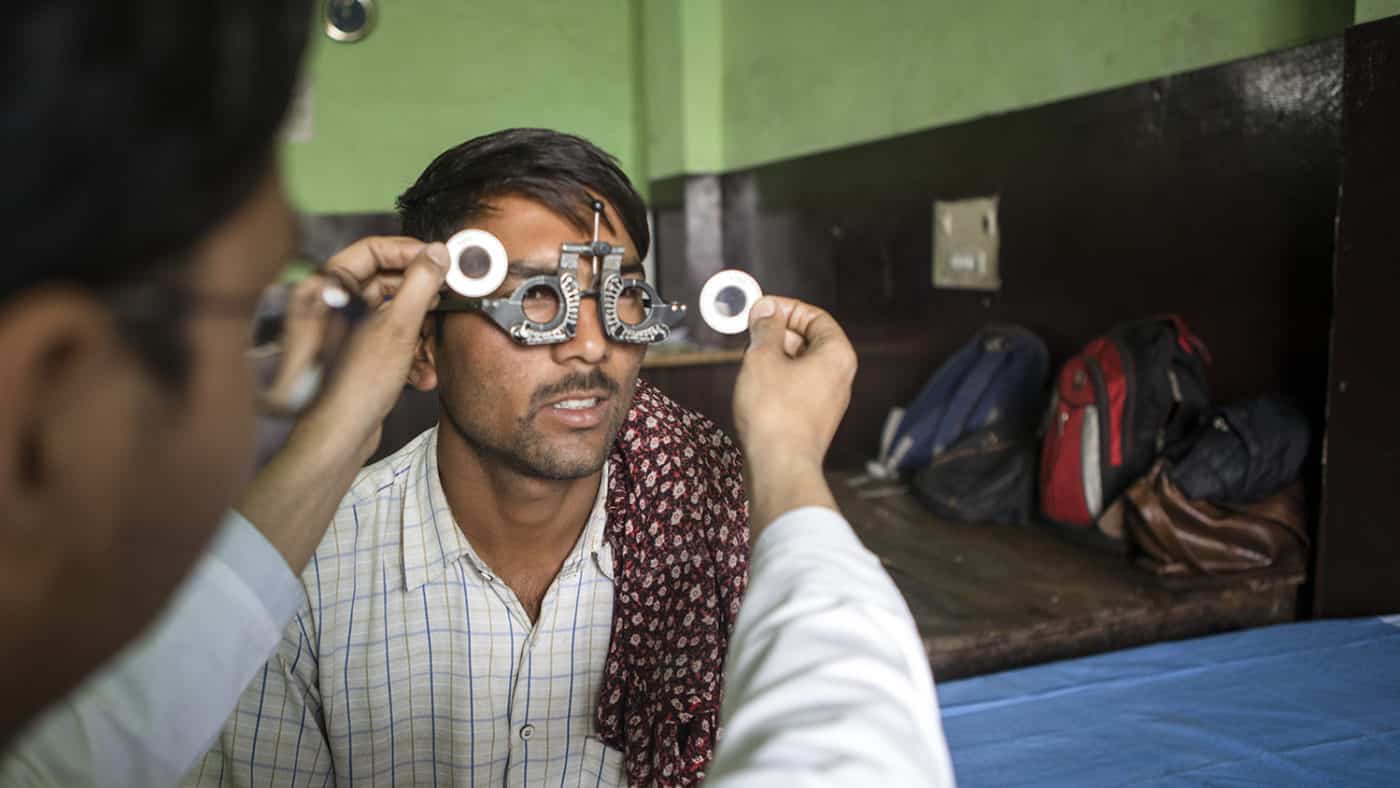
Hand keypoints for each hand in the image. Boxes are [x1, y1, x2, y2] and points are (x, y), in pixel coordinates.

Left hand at [237, 237, 447, 571]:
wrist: (337, 437)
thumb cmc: (354, 384)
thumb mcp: (397, 327)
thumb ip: (420, 283)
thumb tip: (438, 253)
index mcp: (330, 287)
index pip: (372, 250)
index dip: (409, 253)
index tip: (440, 261)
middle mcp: (331, 304)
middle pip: (386, 285)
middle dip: (420, 304)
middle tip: (444, 307)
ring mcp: (341, 331)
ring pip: (392, 315)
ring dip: (419, 336)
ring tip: (429, 357)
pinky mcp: (353, 354)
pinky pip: (387, 341)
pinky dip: (407, 356)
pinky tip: (420, 377)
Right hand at [732, 297, 856, 535]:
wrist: (779, 467)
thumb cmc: (776, 415)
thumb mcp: (763, 358)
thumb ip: (765, 328)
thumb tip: (766, 311)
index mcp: (837, 355)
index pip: (816, 316)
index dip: (786, 308)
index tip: (761, 308)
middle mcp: (839, 377)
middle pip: (810, 340)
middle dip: (778, 332)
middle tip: (751, 331)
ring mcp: (827, 400)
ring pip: (801, 365)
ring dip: (774, 357)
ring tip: (749, 359)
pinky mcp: (813, 419)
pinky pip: (797, 387)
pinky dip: (777, 380)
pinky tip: (755, 385)